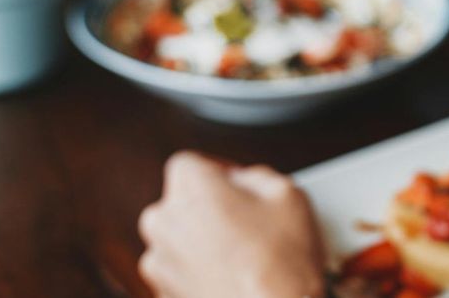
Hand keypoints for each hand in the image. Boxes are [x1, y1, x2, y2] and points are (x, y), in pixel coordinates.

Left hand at [138, 151, 325, 297]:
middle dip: (209, 208)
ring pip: (179, 239)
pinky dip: (200, 273)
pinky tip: (234, 278)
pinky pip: (180, 273)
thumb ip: (256, 176)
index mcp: (190, 186)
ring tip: (243, 256)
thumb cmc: (281, 262)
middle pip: (181, 202)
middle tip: (246, 221)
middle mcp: (164, 221)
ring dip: (203, 242)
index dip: (218, 173)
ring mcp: (159, 263)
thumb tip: (246, 182)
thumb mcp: (288, 193)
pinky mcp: (164, 294)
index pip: (191, 164)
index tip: (238, 186)